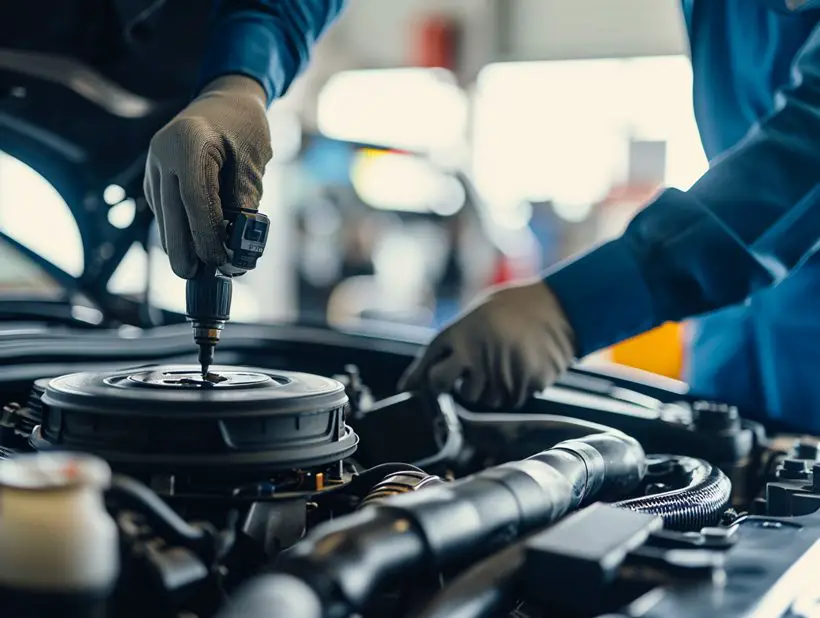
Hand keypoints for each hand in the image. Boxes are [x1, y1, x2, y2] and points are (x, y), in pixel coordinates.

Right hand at [144, 75, 271, 277]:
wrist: (224, 101)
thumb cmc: (244, 129)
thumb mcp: (254, 160)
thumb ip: (246, 198)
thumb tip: (241, 243)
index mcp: (189, 143)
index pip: (195, 198)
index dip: (205, 233)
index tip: (219, 260)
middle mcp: (163, 153)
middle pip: (170, 211)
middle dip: (183, 249)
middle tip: (194, 278)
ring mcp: (155, 165)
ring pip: (164, 215)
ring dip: (180, 243)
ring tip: (200, 269)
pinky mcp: (155, 177)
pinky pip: (164, 210)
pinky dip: (178, 230)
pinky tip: (193, 247)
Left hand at [398, 279, 575, 408]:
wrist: (560, 305)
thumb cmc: (515, 306)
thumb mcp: (476, 315)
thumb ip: (453, 343)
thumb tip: (420, 378)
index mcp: (459, 334)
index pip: (429, 370)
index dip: (422, 382)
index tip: (417, 389)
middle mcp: (475, 356)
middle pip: (458, 392)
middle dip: (461, 387)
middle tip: (472, 373)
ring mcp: (501, 373)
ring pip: (486, 399)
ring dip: (490, 388)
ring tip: (504, 361)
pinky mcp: (525, 384)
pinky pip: (512, 398)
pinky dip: (514, 388)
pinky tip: (521, 365)